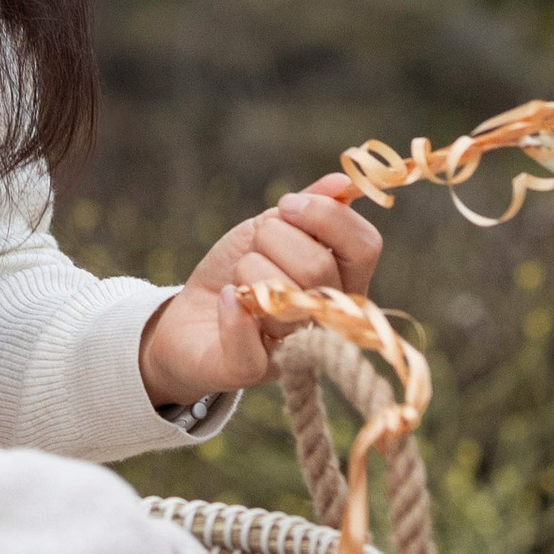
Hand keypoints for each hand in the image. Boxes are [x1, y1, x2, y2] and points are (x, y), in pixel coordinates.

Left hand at [136, 174, 383, 409]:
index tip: (287, 204)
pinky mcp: (251, 370)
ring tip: (238, 280)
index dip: (327, 216)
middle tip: (255, 245)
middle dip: (273, 238)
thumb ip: (310, 209)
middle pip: (319, 266)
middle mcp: (327, 320)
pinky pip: (248, 337)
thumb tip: (344, 183)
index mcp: (343, 283)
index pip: (365, 246)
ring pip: (281, 294)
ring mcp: (293, 349)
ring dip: (246, 269)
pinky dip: (229, 307)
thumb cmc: (238, 270)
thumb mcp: (272, 230)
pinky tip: (224, 298)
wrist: (188, 317)